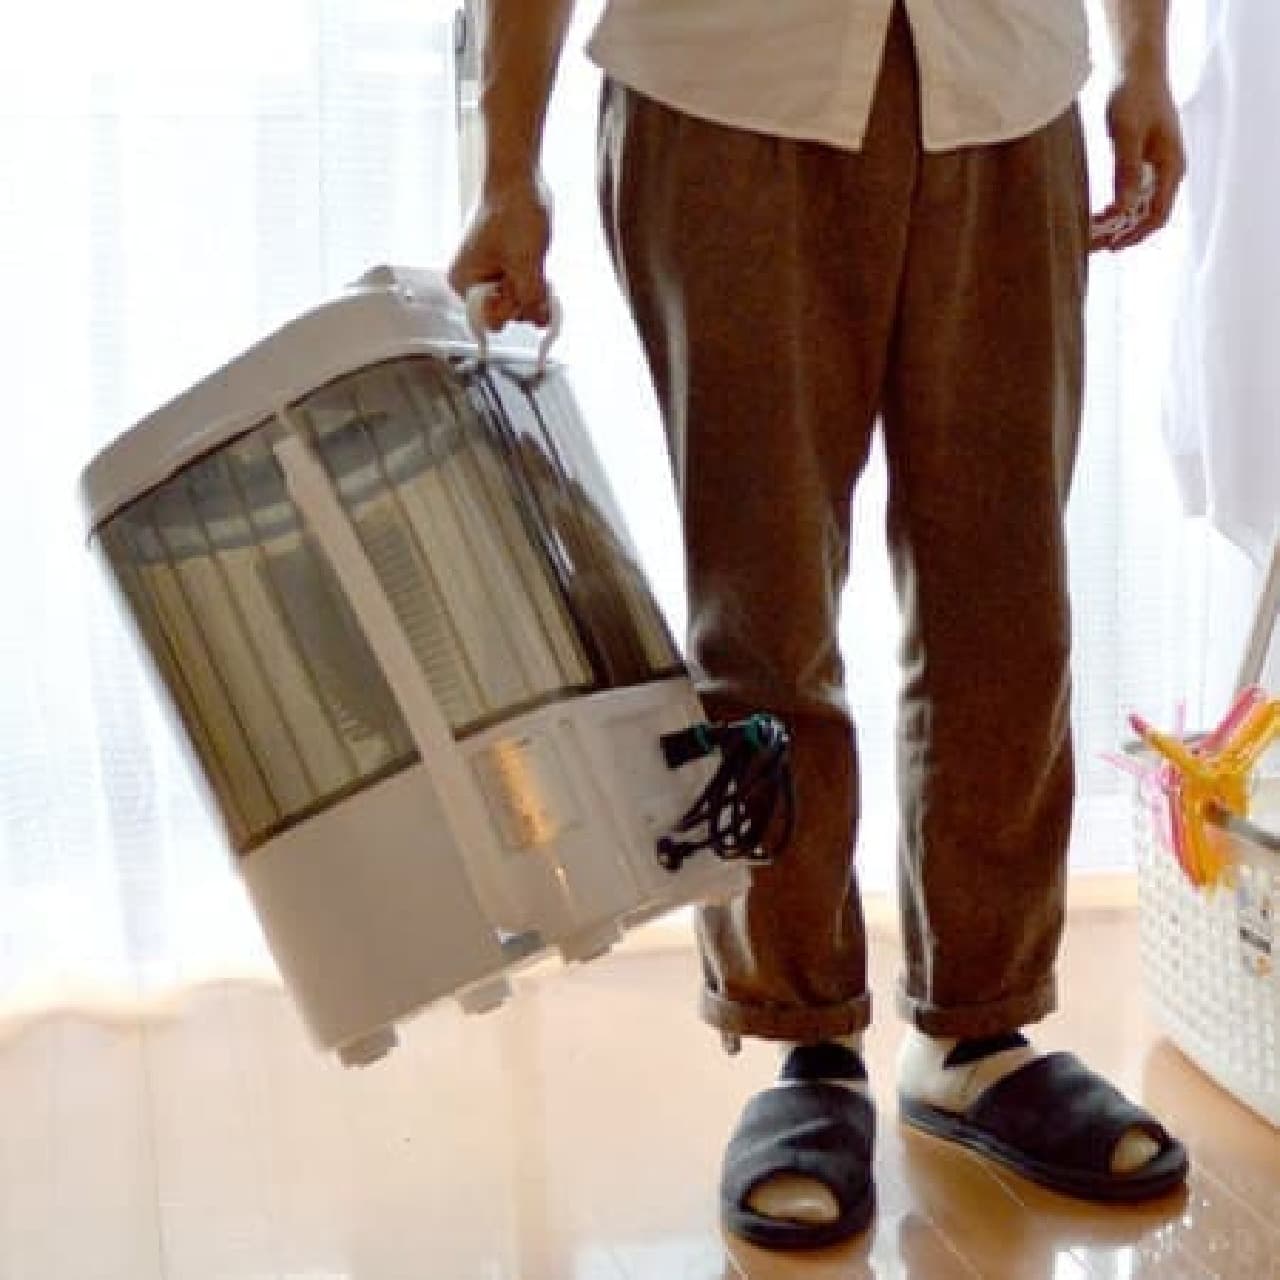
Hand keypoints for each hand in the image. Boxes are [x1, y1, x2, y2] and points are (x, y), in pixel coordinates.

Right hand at [448, 175, 554, 328]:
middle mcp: (473, 282)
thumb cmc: (513, 213)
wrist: (519, 180)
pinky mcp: (506, 268)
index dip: (510, 310)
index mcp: (465, 282)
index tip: (522, 289)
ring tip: (534, 263)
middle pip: (505, 314)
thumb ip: (531, 298)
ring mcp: (490, 275)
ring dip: (533, 290)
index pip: (488, 321)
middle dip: (524, 298)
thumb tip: (539, 322)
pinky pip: (523, 289)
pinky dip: (535, 284)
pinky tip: (539, 268)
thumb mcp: (525, 263)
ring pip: (517, 302)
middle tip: (530, 270)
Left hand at [1090, 68, 1185, 251]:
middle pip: (1148, 216)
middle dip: (1123, 234)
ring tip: (1090, 236)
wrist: (1136, 68)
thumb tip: (1123, 208)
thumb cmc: (1134, 95)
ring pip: (1139, 208)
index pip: (1157, 215)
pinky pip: (1133, 195)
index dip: (1134, 234)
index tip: (1109, 246)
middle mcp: (1168, 171)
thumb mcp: (1127, 134)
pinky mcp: (1144, 163)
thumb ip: (1127, 171)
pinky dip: (1116, 209)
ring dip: (1118, 225)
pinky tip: (1096, 217)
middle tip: (1092, 246)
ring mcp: (1157, 168)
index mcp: (1171, 166)